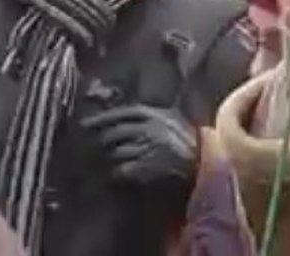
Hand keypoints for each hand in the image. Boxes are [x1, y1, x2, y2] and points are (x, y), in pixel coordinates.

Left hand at [81, 105, 196, 184]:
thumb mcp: (174, 119)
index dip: (101, 118)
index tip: (85, 124)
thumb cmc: (189, 141)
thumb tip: (125, 115)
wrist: (204, 164)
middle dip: (100, 142)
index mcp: (154, 114)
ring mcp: (147, 148)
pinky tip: (115, 175)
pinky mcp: (146, 168)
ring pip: (116, 153)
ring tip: (100, 164)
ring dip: (107, 159)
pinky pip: (122, 170)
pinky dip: (116, 173)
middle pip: (113, 134)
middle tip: (88, 148)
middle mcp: (148, 129)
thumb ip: (153, 114)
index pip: (121, 113)